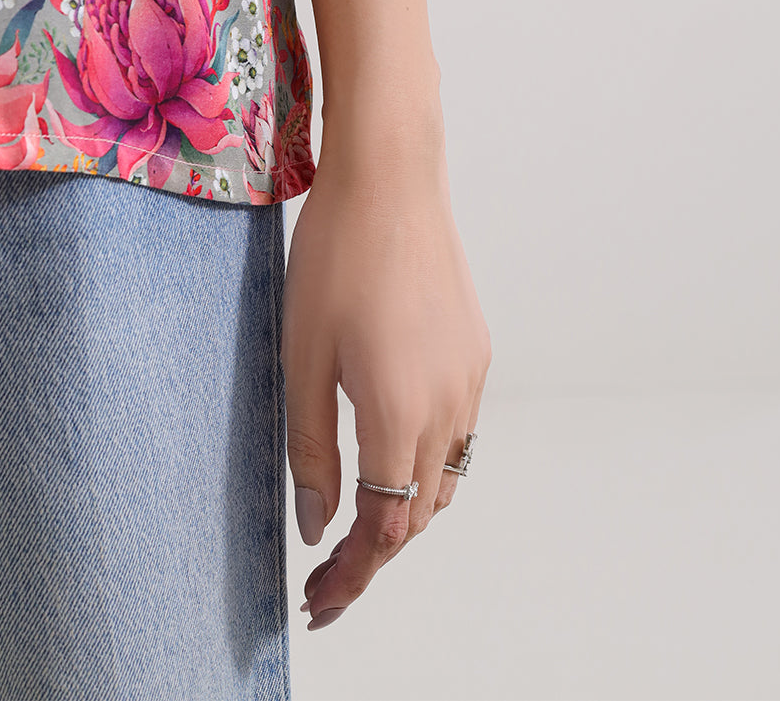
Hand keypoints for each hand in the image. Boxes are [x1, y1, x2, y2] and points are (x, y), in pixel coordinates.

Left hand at [281, 98, 491, 631]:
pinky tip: (390, 454)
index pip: (384, 525)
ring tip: (355, 524)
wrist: (391, 178)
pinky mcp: (476, 350)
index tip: (320, 601)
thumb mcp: (302, 357)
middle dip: (374, 554)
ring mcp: (470, 376)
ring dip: (404, 510)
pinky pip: (459, 432)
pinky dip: (427, 465)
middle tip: (326, 579)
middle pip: (419, 512)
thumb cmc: (336, 256)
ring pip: (446, 477)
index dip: (353, 575)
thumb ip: (311, 449)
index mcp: (400, 411)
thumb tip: (319, 524)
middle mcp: (449, 404)